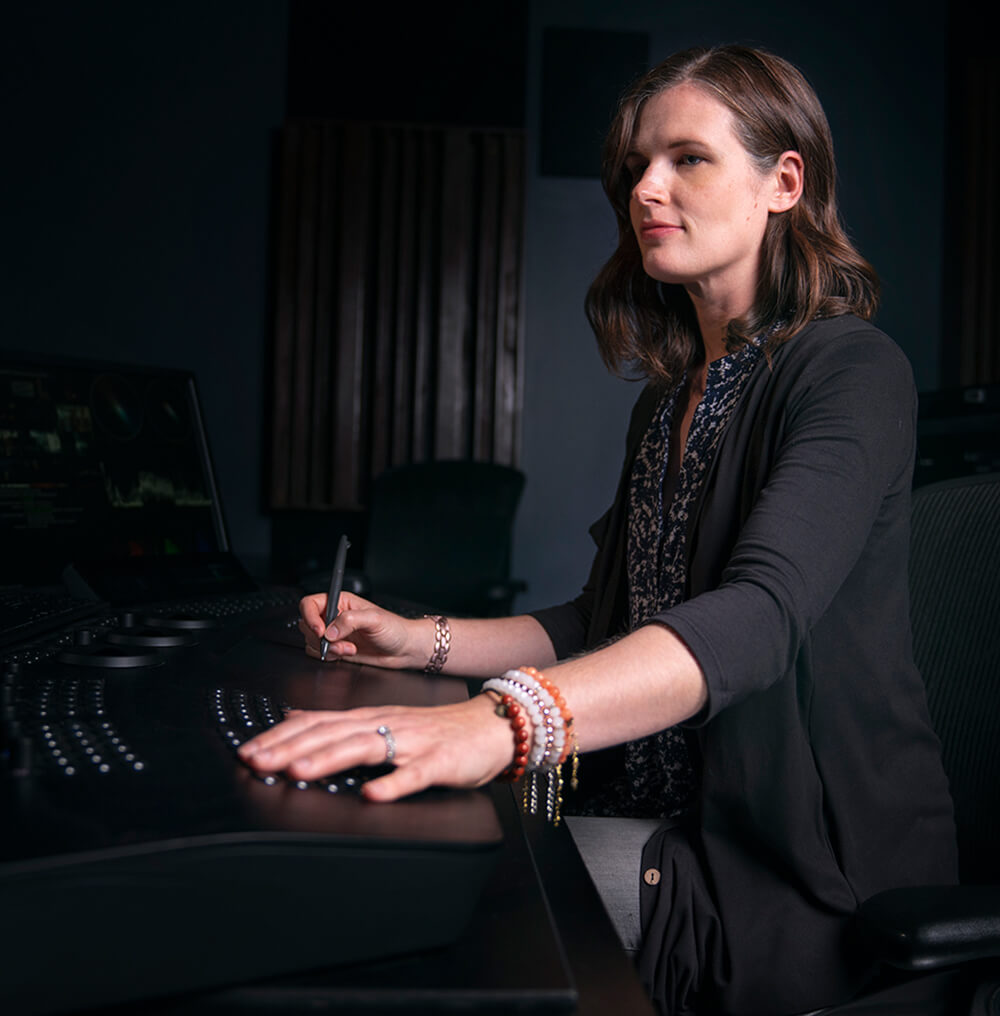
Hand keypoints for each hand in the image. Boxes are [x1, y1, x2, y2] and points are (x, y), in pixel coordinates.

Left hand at [237, 695, 513, 801]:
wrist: (491, 726)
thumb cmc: (437, 730)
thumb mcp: (385, 721)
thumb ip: (343, 724)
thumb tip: (294, 721)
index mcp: (371, 719)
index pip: (318, 723)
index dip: (281, 737)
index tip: (247, 751)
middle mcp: (387, 725)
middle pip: (332, 733)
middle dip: (290, 747)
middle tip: (255, 762)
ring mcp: (414, 742)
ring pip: (365, 747)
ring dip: (328, 758)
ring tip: (297, 772)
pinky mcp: (441, 761)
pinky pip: (416, 773)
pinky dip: (393, 784)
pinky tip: (372, 795)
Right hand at [298, 591, 426, 668]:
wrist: (404, 649)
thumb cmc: (395, 628)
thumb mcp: (374, 619)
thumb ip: (350, 621)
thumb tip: (329, 631)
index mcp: (340, 602)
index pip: (310, 604)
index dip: (310, 617)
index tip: (320, 630)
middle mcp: (334, 617)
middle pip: (307, 625)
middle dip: (321, 638)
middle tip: (340, 642)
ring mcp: (335, 634)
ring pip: (311, 641)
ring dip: (327, 649)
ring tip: (349, 648)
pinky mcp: (337, 649)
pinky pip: (319, 654)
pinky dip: (330, 656)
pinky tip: (348, 653)